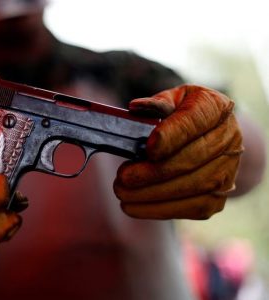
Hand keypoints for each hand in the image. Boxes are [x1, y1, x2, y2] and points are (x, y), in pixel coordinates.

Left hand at [114, 85, 242, 218]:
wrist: (213, 139)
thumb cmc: (184, 115)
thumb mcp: (172, 99)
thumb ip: (156, 103)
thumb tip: (136, 107)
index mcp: (214, 107)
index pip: (193, 121)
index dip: (171, 136)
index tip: (148, 148)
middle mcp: (229, 139)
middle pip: (191, 160)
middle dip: (153, 172)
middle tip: (122, 177)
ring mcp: (228, 170)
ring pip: (192, 188)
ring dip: (152, 194)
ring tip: (122, 193)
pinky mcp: (219, 196)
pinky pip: (192, 208)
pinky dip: (160, 210)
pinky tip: (133, 206)